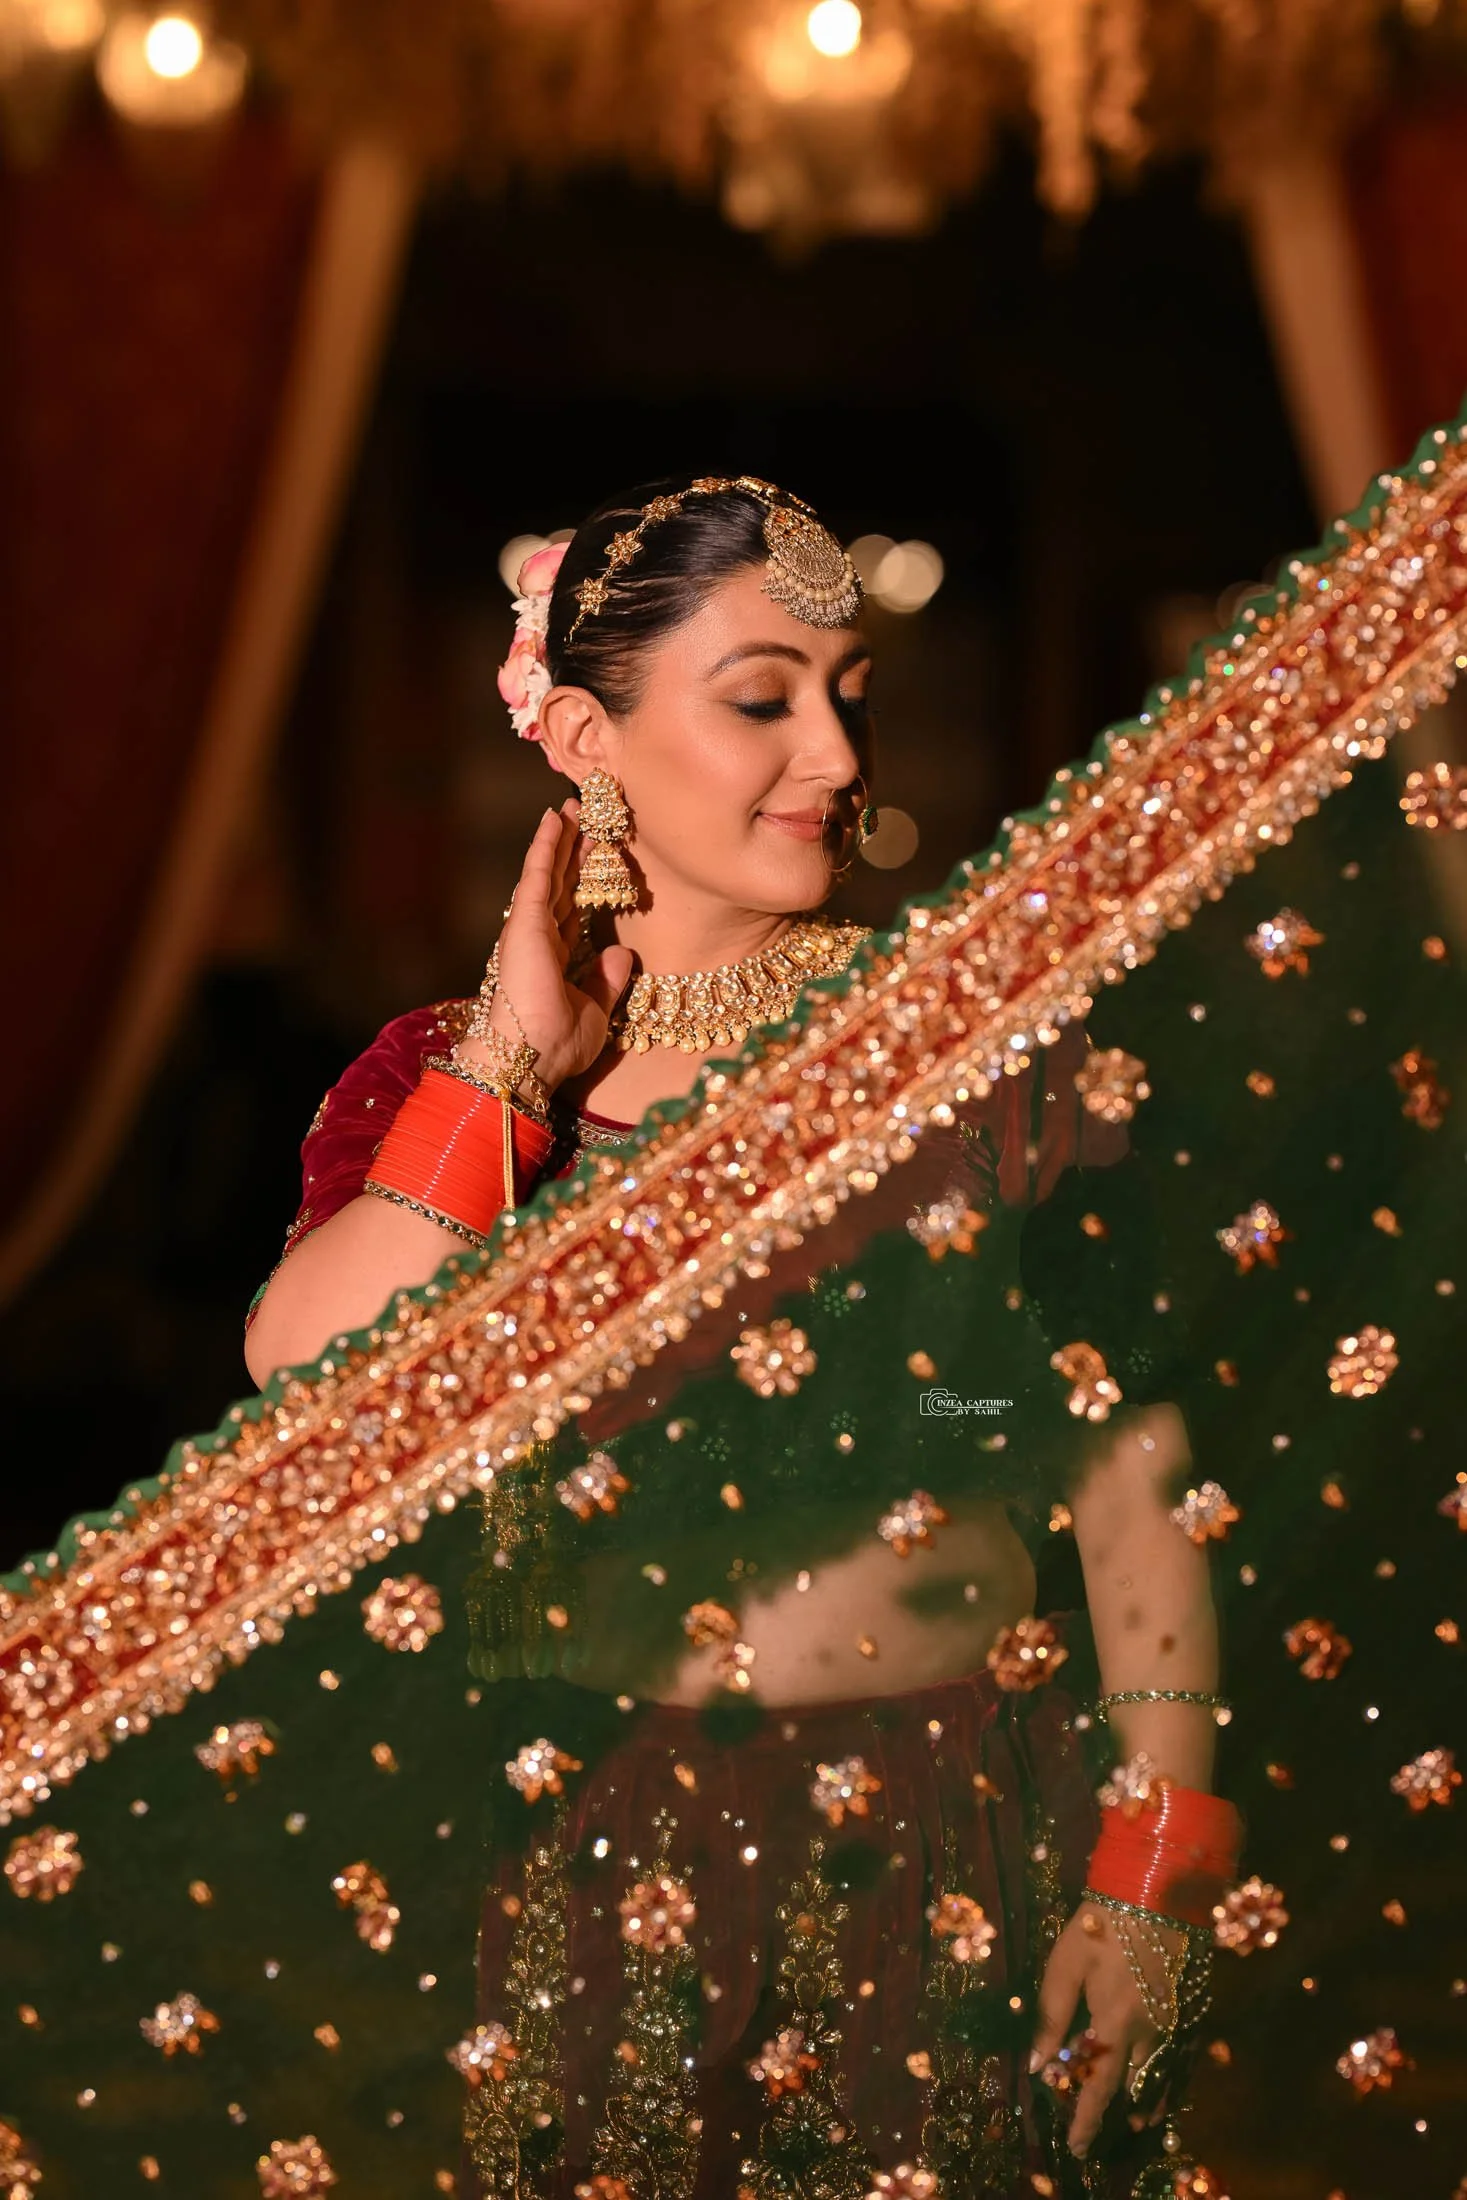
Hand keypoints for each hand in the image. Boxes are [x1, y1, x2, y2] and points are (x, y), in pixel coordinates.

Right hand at [461, 797, 633, 1095]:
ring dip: (559, 839)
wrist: (530, 1058)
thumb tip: (623, 952)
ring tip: (570, 807)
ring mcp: (529, 928)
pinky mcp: (524, 922)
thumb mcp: (596, 1010)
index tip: (596, 852)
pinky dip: (545, 845)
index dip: (583, 881)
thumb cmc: (556, 1045)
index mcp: (555, 958)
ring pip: (548, 873)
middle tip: (583, 816)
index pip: (572, 909)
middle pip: (560, 884)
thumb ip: (608, 981)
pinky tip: (554, 819)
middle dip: (571, 850)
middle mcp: (540, 939)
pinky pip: (537, 874)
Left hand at [1029, 1900, 1180, 2157]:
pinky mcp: (1192, 2012)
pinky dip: (1172, 2082)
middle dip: (1114, 2112)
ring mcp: (1176, 2026)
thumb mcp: (1065, 1963)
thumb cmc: (1103, 1923)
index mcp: (1113, 2025)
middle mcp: (1149, 2036)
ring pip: (1161, 2081)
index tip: (1077, 2146)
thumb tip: (1036, 2063)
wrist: (1157, 1891)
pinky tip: (1166, 2088)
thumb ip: (1051, 2014)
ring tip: (1136, 2124)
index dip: (1086, 2122)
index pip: (1097, 2089)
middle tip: (1096, 2128)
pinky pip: (1183, 2061)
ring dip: (1146, 2105)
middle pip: (1130, 2090)